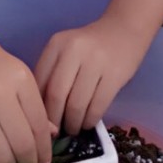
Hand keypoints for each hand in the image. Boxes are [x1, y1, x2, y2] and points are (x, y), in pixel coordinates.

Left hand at [34, 14, 152, 136]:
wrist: (124, 29)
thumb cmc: (90, 46)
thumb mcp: (66, 51)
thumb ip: (52, 74)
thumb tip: (41, 113)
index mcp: (56, 44)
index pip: (39, 82)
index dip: (38, 107)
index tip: (41, 122)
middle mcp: (73, 50)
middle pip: (56, 95)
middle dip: (54, 121)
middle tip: (57, 132)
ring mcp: (95, 61)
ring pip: (77, 104)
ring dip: (73, 123)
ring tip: (73, 128)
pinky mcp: (114, 75)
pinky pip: (97, 106)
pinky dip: (90, 120)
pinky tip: (88, 122)